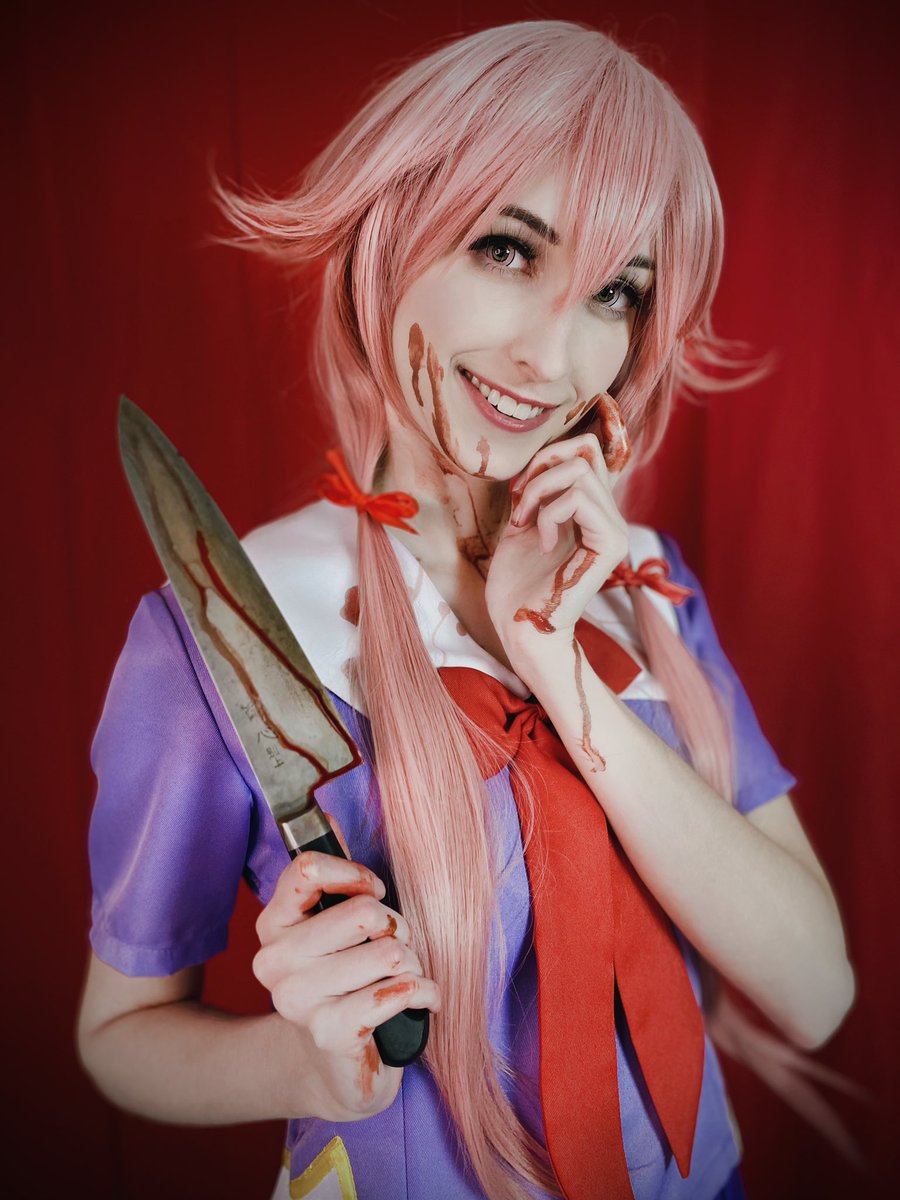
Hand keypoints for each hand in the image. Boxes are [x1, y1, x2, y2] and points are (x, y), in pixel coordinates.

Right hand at [253, 822, 440, 1120]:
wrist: (337, 1066)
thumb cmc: (346, 982)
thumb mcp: (335, 925)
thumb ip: (332, 875)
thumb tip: (327, 813)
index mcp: (273, 923)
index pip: (310, 870)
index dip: (355, 874)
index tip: (373, 890)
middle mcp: (275, 960)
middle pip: (362, 912)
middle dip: (396, 927)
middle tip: (395, 945)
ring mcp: (297, 1000)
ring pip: (387, 951)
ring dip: (411, 963)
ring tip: (403, 977)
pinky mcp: (328, 1033)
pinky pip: (397, 990)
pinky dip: (423, 992)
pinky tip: (419, 999)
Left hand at [486, 429, 628, 653]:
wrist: (520, 625)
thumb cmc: (516, 583)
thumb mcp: (522, 522)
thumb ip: (537, 490)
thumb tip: (541, 457)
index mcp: (593, 510)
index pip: (587, 450)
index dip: (548, 455)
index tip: (520, 490)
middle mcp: (610, 516)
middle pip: (585, 451)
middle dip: (541, 468)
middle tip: (520, 505)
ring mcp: (615, 529)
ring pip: (581, 470)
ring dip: (540, 491)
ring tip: (525, 523)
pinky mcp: (610, 544)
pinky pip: (579, 499)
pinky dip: (549, 514)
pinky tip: (542, 543)